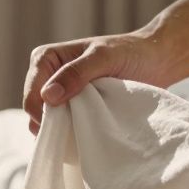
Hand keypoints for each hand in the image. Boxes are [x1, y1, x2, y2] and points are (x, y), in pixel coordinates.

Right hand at [23, 31, 172, 133]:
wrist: (156, 61)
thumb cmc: (130, 53)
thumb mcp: (103, 58)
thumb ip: (76, 73)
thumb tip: (48, 96)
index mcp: (46, 59)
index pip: (32, 91)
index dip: (41, 111)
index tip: (63, 123)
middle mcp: (48, 77)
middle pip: (36, 110)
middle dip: (52, 123)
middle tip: (78, 129)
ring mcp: (61, 95)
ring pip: (49, 122)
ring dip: (63, 131)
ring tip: (86, 131)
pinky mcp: (75, 109)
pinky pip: (64, 128)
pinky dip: (72, 134)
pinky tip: (88, 136)